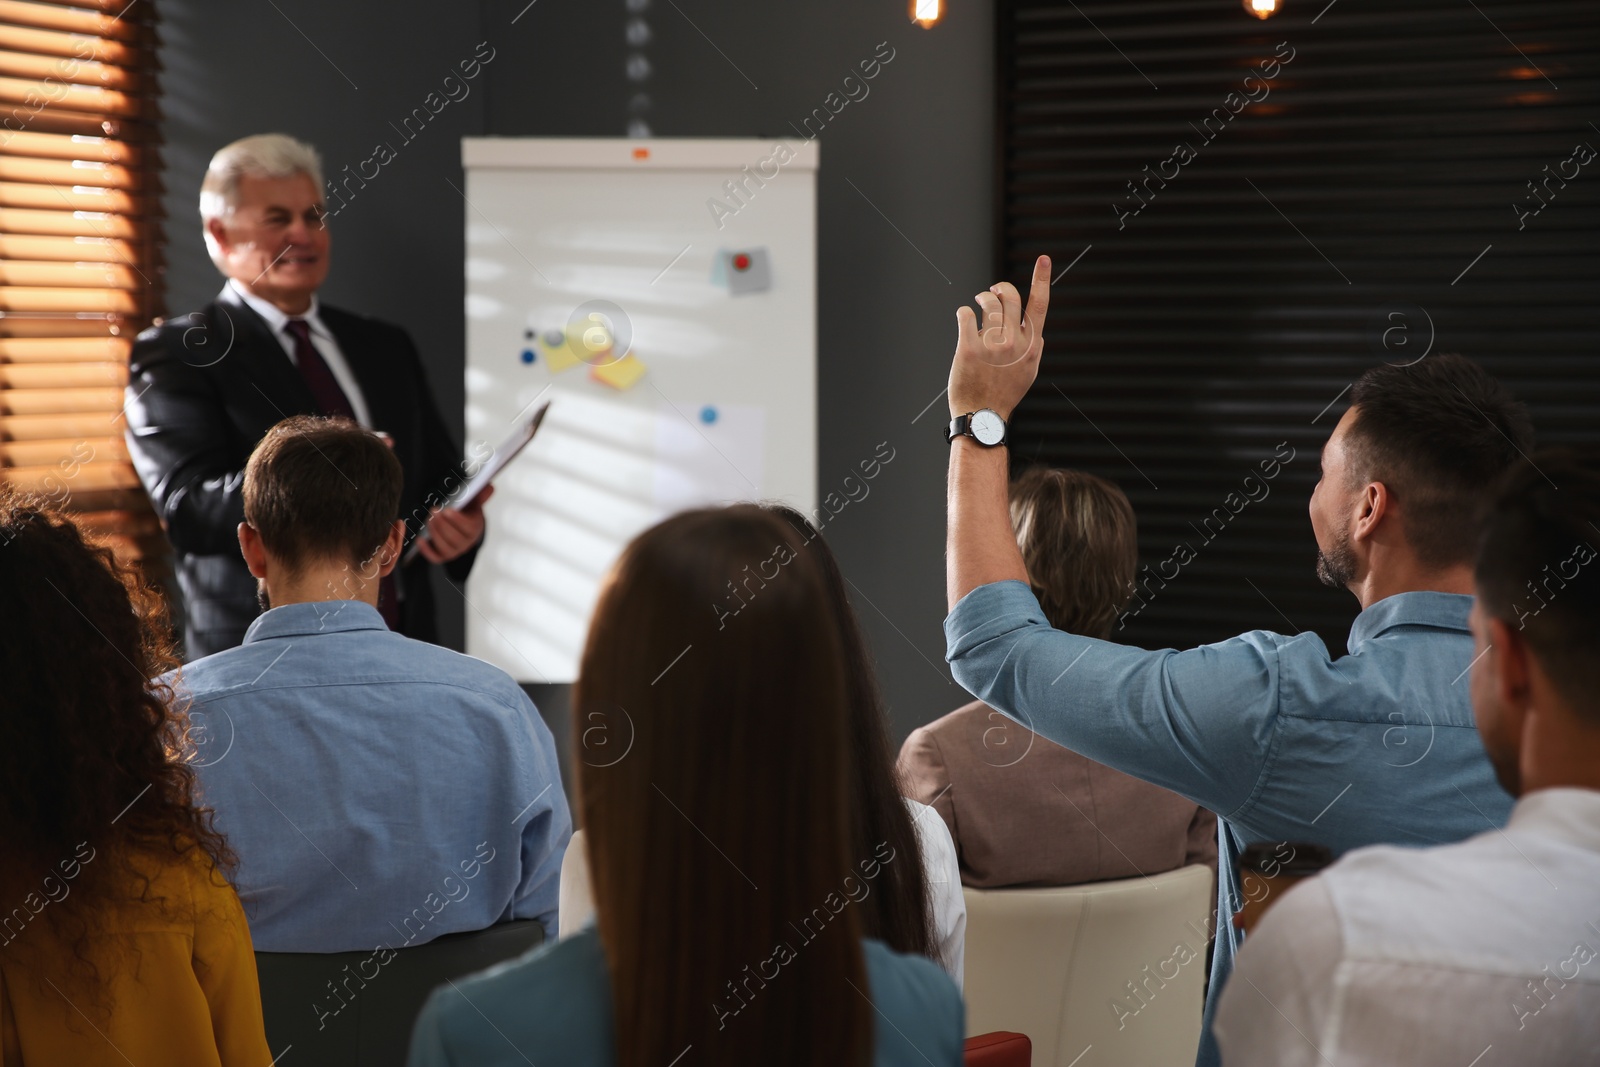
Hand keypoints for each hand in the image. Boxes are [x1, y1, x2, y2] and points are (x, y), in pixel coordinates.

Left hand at [417, 484, 492, 563]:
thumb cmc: (465, 513)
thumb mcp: (472, 503)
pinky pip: (435, 558)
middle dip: (443, 525)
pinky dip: (427, 550)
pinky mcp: (442, 557)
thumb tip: (489, 487)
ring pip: (445, 548)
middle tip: (434, 511)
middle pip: (455, 539)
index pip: (469, 528)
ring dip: (435, 534)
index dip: (458, 520)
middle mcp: (466, 543)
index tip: (447, 510)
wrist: (460, 525)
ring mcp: (454, 551)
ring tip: (428, 520)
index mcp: (475, 529)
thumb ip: (480, 496)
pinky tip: (420, 539)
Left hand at [948, 254, 1050, 420]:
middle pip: (1009, 298)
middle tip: (993, 292)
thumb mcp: (1028, 372)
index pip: (1040, 306)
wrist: (982, 416)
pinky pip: (965, 315)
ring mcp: (991, 345)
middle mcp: (1014, 343)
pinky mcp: (968, 348)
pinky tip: (965, 316)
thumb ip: (1033, 347)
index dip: (1042, 279)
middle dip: (1000, 289)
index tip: (1043, 258)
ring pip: (988, 304)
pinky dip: (964, 312)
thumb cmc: (1004, 393)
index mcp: (1032, 346)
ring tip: (980, 304)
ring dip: (982, 298)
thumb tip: (1033, 328)